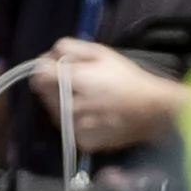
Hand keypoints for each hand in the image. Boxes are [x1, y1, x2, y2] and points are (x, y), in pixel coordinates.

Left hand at [40, 39, 187, 153]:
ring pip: (55, 113)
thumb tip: (48, 55)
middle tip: (80, 83)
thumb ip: (70, 48)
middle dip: (56, 86)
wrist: (152, 112)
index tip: (57, 67)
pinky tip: (94, 115)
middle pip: (44, 94)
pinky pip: (69, 128)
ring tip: (89, 100)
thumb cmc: (128, 78)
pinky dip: (76, 121)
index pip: (38, 76)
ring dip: (64, 105)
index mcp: (73, 82)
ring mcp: (75, 128)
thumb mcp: (101, 52)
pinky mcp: (83, 142)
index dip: (45, 68)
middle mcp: (70, 108)